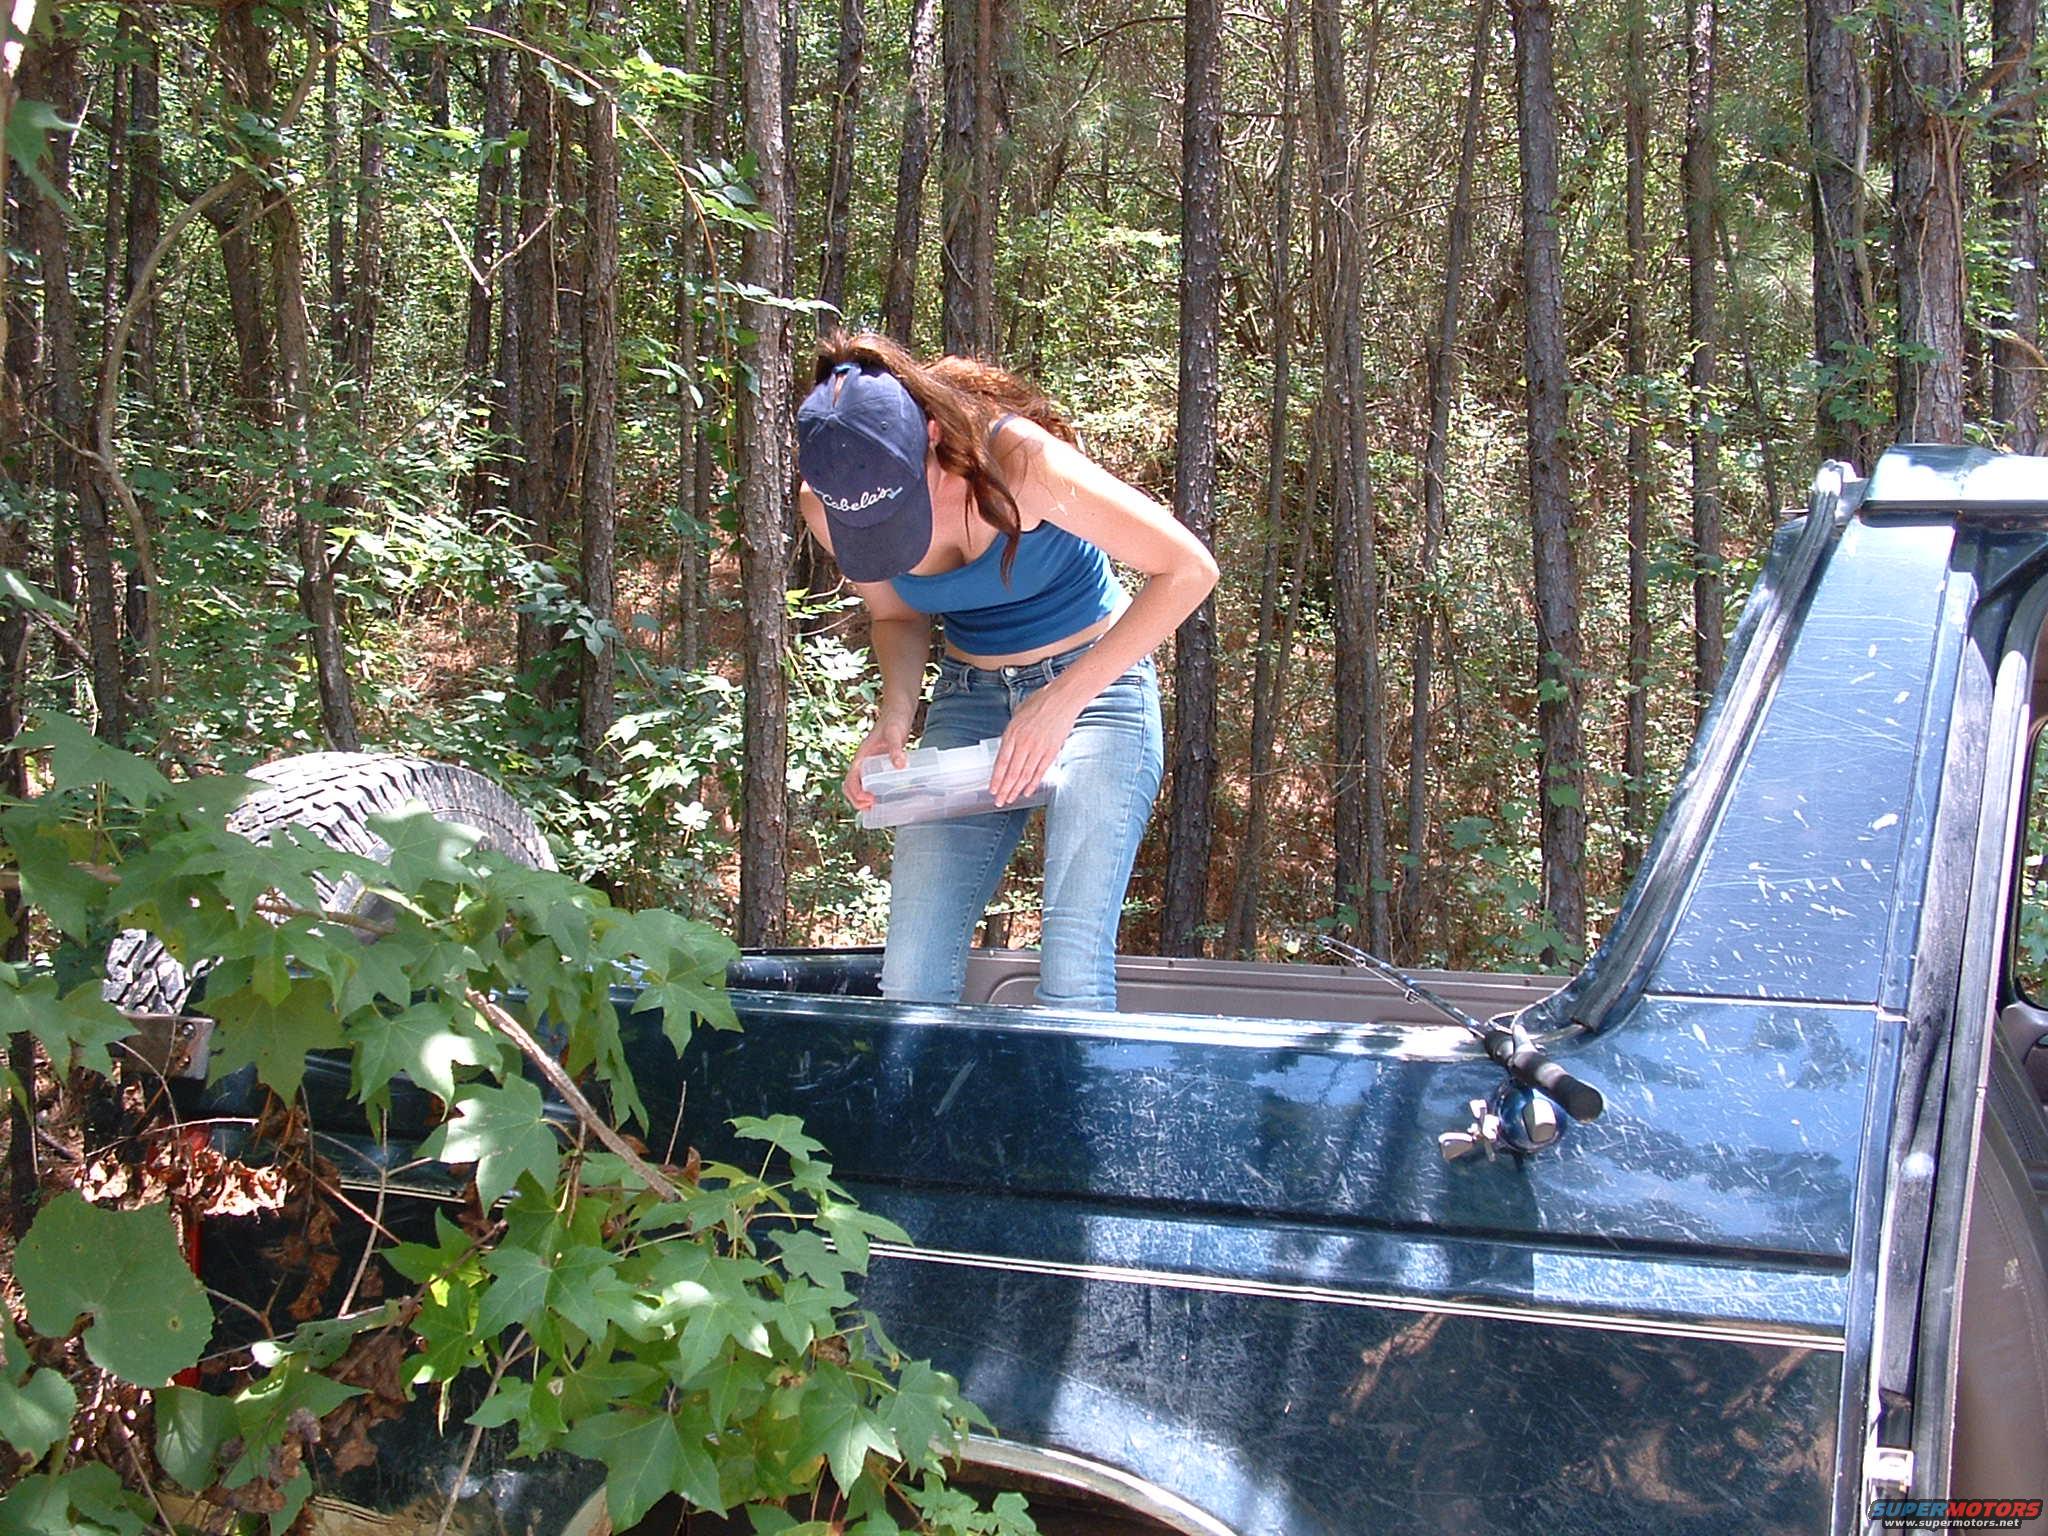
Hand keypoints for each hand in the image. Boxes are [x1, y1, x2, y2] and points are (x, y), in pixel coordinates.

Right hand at [845, 720, 909, 811]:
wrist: (898, 709)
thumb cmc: (894, 720)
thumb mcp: (895, 733)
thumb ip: (896, 748)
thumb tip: (900, 765)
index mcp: (861, 757)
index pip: (851, 780)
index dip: (856, 793)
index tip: (869, 800)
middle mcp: (863, 763)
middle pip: (851, 786)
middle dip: (857, 800)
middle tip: (871, 809)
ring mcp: (871, 765)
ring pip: (860, 786)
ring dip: (863, 799)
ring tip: (875, 809)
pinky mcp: (881, 765)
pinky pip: (872, 782)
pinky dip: (873, 792)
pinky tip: (886, 799)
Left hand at [992, 683, 1082, 806]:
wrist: (1062, 698)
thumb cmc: (1040, 702)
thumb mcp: (1018, 714)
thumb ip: (1012, 732)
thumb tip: (1007, 746)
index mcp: (1012, 733)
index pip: (1001, 762)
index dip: (996, 779)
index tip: (992, 790)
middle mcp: (1024, 743)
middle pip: (1012, 773)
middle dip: (1004, 789)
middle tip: (999, 801)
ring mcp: (1038, 749)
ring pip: (1025, 775)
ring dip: (1017, 790)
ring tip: (1010, 800)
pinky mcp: (1052, 751)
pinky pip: (1040, 771)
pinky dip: (1033, 783)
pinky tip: (1027, 791)